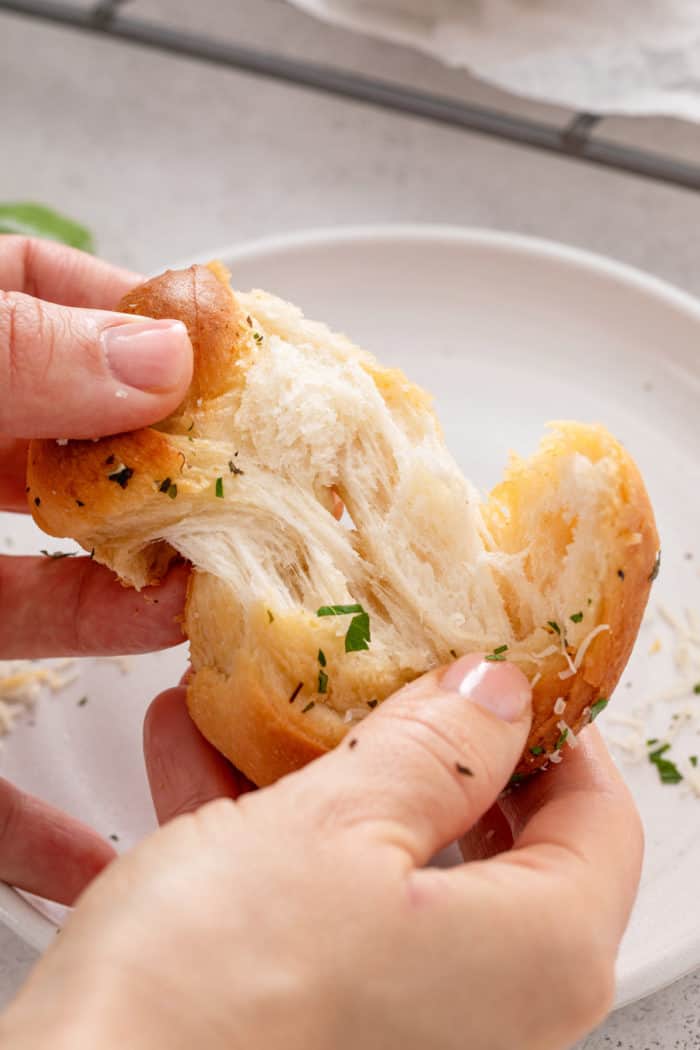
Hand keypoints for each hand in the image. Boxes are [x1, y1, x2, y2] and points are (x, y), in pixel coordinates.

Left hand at [0, 235, 192, 904]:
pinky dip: (36, 818)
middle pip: (75, 455)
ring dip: (137, 617)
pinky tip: (97, 847)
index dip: (142, 315)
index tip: (233, 357)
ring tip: (215, 626)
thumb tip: (157, 349)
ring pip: (51, 598)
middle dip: (169, 477)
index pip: (43, 298)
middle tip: (254, 500)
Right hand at [0, 655, 642, 1049]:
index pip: (599, 813)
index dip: (550, 726)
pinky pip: (321, 898)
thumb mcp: (338, 824)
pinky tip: (198, 752)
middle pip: (494, 832)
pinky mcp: (326, 1014)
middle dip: (419, 739)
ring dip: (321, 770)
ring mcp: (408, 1014)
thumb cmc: (214, 997)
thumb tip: (496, 696)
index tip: (495, 665)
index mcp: (540, 955)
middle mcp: (494, 1005)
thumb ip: (438, 750)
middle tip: (380, 670)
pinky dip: (270, 827)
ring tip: (259, 696)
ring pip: (391, 856)